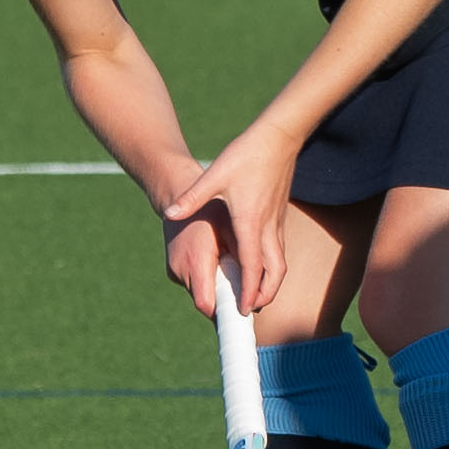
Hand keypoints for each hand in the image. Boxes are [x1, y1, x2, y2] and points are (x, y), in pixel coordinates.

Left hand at [163, 135, 301, 315]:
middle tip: (251, 310)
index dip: (250, 292)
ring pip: (280, 262)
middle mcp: (268, 226)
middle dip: (266, 295)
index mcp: (250, 222)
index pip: (253, 267)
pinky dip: (271, 265)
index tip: (244, 311)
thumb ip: (192, 198)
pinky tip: (258, 267)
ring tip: (255, 296)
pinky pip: (278, 249)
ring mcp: (277, 222)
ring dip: (270, 282)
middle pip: (275, 272)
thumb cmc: (246, 155)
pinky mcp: (279, 215)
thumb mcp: (215, 176)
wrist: (279, 136)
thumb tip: (169, 213)